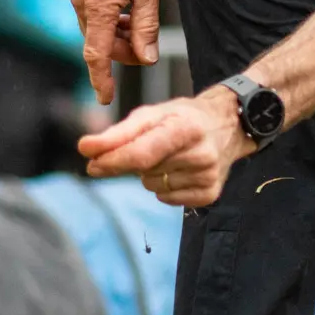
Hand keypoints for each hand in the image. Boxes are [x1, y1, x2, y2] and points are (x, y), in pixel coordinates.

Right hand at [69, 0, 163, 103]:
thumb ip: (147, 25)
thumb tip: (146, 58)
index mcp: (98, 4)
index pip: (96, 54)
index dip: (101, 79)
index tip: (104, 98)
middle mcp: (80, 1)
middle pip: (100, 44)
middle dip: (123, 51)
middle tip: (146, 43)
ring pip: (96, 29)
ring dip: (117, 34)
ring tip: (139, 18)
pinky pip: (91, 14)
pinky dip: (109, 20)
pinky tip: (126, 7)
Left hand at [77, 88, 253, 207]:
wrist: (228, 125)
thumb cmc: (183, 117)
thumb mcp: (152, 114)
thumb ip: (118, 133)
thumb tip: (86, 149)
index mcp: (186, 128)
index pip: (142, 153)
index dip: (113, 160)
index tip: (91, 161)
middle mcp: (201, 154)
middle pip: (144, 171)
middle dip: (138, 161)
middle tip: (156, 145)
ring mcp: (208, 176)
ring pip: (153, 187)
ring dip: (153, 174)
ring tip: (172, 156)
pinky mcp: (210, 194)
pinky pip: (167, 199)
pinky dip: (165, 188)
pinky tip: (180, 171)